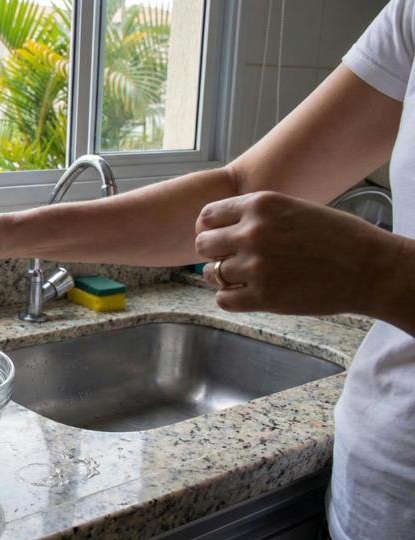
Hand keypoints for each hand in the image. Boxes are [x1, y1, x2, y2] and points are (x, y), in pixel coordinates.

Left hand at [194, 191, 400, 315]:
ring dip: (221, 277)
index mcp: (260, 205)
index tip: (219, 237)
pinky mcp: (263, 297)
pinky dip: (230, 299)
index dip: (210, 228)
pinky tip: (247, 294)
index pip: (207, 216)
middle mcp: (253, 233)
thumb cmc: (337, 237)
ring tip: (242, 277)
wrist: (371, 268)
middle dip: (213, 252)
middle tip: (230, 258)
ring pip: (210, 274)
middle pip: (202, 244)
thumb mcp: (293, 208)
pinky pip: (223, 300)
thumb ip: (257, 215)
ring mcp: (256, 266)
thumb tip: (218, 227)